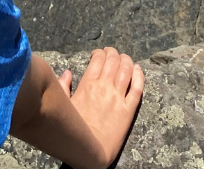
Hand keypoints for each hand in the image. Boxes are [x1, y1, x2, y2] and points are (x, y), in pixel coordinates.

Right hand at [58, 47, 143, 168]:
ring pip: (126, 70)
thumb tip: (67, 73)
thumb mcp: (64, 105)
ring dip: (126, 60)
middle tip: (112, 53)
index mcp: (88, 84)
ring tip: (125, 58)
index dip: (99, 53)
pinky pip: (137, 88)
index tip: (98, 54)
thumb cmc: (73, 129)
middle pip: (113, 61)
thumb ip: (63, 87)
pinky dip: (139, 75)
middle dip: (113, 53)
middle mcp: (104, 87)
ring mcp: (118, 98)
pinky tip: (138, 69)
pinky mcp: (129, 110)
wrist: (89, 150)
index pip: (98, 59)